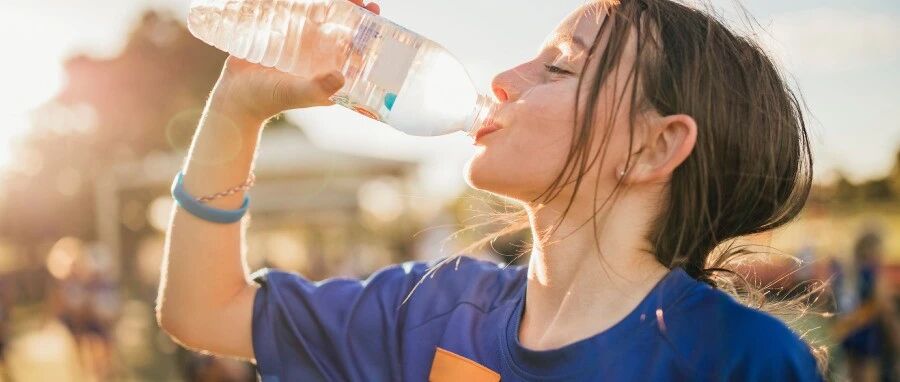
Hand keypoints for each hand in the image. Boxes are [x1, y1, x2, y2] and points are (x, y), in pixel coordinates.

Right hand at [209, 0, 380, 123]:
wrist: (236, 96)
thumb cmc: (269, 99)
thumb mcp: (296, 93)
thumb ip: (317, 88)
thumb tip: (341, 76)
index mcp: (328, 72)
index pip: (354, 50)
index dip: (367, 34)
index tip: (376, 17)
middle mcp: (318, 57)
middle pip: (341, 30)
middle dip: (353, 14)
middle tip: (364, 1)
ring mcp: (300, 44)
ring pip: (321, 19)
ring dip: (332, 5)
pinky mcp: (282, 35)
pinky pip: (296, 15)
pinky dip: (304, 4)